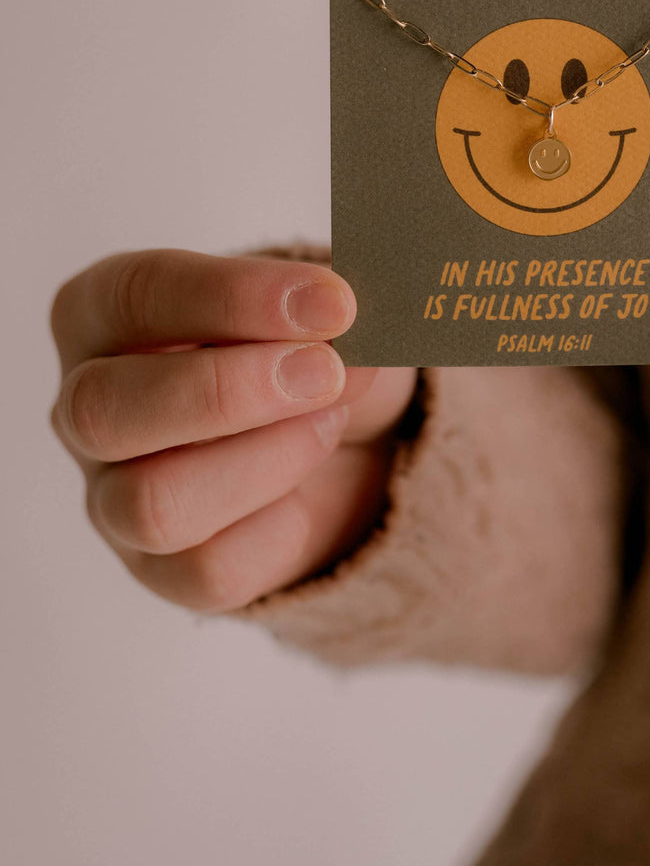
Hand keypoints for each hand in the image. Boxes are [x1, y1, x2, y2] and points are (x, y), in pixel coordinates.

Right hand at [50, 249, 417, 611]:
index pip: (134, 293)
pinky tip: (312, 486)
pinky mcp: (159, 572)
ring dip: (265, 458)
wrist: (346, 440)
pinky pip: (208, 571)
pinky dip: (281, 527)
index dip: (233, 296)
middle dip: (228, 389)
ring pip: (149, 503)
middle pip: (102, 408)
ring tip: (333, 421)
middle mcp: (86, 409)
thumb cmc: (307, 346)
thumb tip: (346, 329)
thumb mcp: (323, 309)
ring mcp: (111, 499)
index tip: (332, 301)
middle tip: (328, 370)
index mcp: (103, 315)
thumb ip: (325, 309)